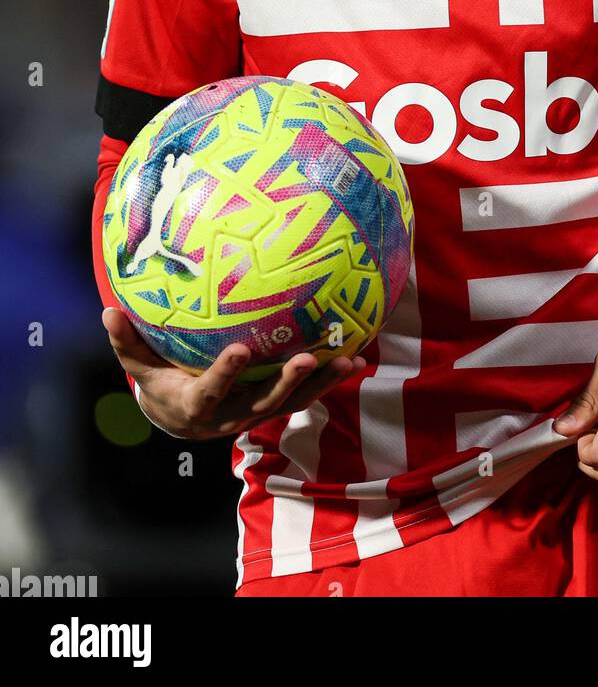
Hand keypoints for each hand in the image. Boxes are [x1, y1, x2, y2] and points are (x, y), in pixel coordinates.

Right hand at [102, 307, 365, 440]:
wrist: (183, 420)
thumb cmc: (161, 384)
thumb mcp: (141, 368)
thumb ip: (127, 343)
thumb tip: (107, 310)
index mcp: (198, 406)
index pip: (212, 391)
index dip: (226, 373)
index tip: (241, 350)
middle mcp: (233, 416)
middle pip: (264, 403)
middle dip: (286, 383)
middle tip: (306, 359)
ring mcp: (258, 413)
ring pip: (293, 402)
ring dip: (321, 383)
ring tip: (347, 360)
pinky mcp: (276, 406)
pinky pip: (306, 394)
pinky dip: (330, 379)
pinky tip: (357, 356)